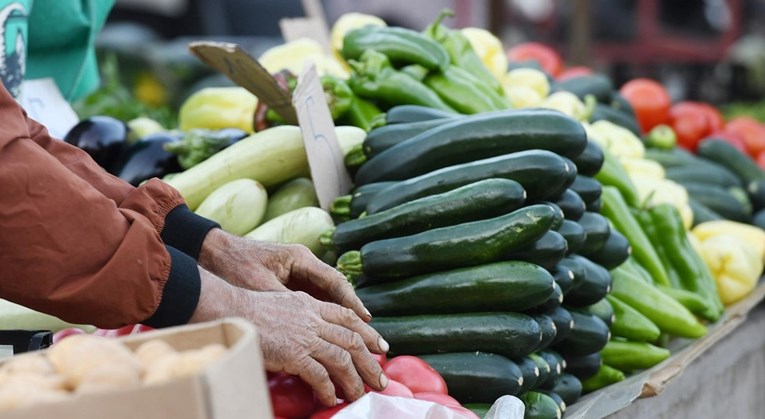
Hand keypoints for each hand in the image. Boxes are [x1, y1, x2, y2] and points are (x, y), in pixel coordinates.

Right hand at [190, 269, 388, 405]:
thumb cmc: (251, 309)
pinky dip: (328, 389)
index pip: (349, 317)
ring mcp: (305, 336)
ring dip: (354, 379)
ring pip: (342, 359)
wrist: (231, 310)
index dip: (368, 333)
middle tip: (380, 379)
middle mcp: (313, 319)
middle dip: (370, 362)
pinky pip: (319, 375)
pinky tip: (331, 399)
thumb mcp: (284, 302)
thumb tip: (314, 330)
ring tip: (359, 394)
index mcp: (312, 305)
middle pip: (353, 340)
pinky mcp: (293, 354)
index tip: (380, 347)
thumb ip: (303, 313)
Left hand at [199, 229, 371, 321]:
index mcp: (301, 258)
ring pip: (326, 297)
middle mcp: (304, 263)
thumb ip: (283, 305)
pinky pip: (312, 301)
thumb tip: (302, 330)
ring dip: (340, 317)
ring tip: (359, 339)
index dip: (351, 302)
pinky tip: (331, 336)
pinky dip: (323, 317)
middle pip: (336, 290)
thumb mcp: (259, 286)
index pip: (334, 281)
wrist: (212, 252)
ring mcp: (297, 272)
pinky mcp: (289, 282)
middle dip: (353, 313)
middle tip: (371, 335)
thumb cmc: (235, 265)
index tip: (366, 320)